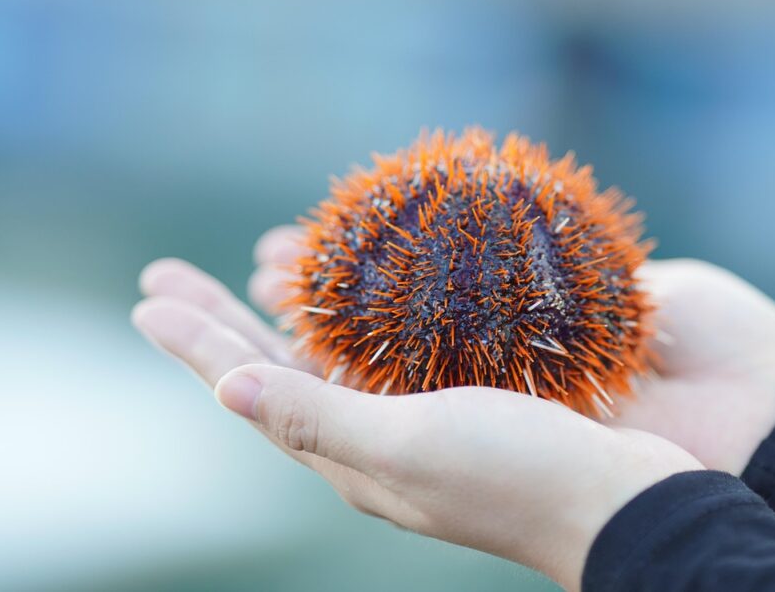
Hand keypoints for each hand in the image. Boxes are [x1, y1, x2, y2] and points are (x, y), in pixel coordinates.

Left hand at [133, 257, 702, 591]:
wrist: (624, 504)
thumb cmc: (520, 476)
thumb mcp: (409, 447)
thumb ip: (318, 418)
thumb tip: (225, 388)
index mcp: (348, 454)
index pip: (251, 388)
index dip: (198, 342)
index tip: (150, 295)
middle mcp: (373, 439)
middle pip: (275, 370)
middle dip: (221, 322)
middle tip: (169, 275)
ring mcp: (419, 420)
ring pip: (329, 355)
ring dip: (283, 312)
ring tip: (254, 270)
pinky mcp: (465, 399)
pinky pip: (390, 349)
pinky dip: (360, 314)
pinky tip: (364, 289)